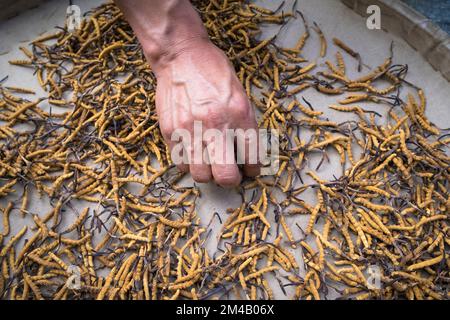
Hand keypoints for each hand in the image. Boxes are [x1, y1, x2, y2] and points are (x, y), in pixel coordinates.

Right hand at [151, 38, 259, 186]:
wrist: (181, 56)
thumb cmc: (214, 73)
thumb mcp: (240, 95)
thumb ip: (244, 126)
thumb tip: (246, 155)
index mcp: (240, 116)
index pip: (252, 159)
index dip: (253, 170)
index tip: (249, 170)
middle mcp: (216, 127)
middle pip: (226, 177)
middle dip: (232, 180)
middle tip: (231, 173)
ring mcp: (191, 131)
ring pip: (201, 176)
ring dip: (208, 173)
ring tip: (209, 162)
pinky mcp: (171, 132)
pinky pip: (181, 164)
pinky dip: (189, 164)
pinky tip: (193, 152)